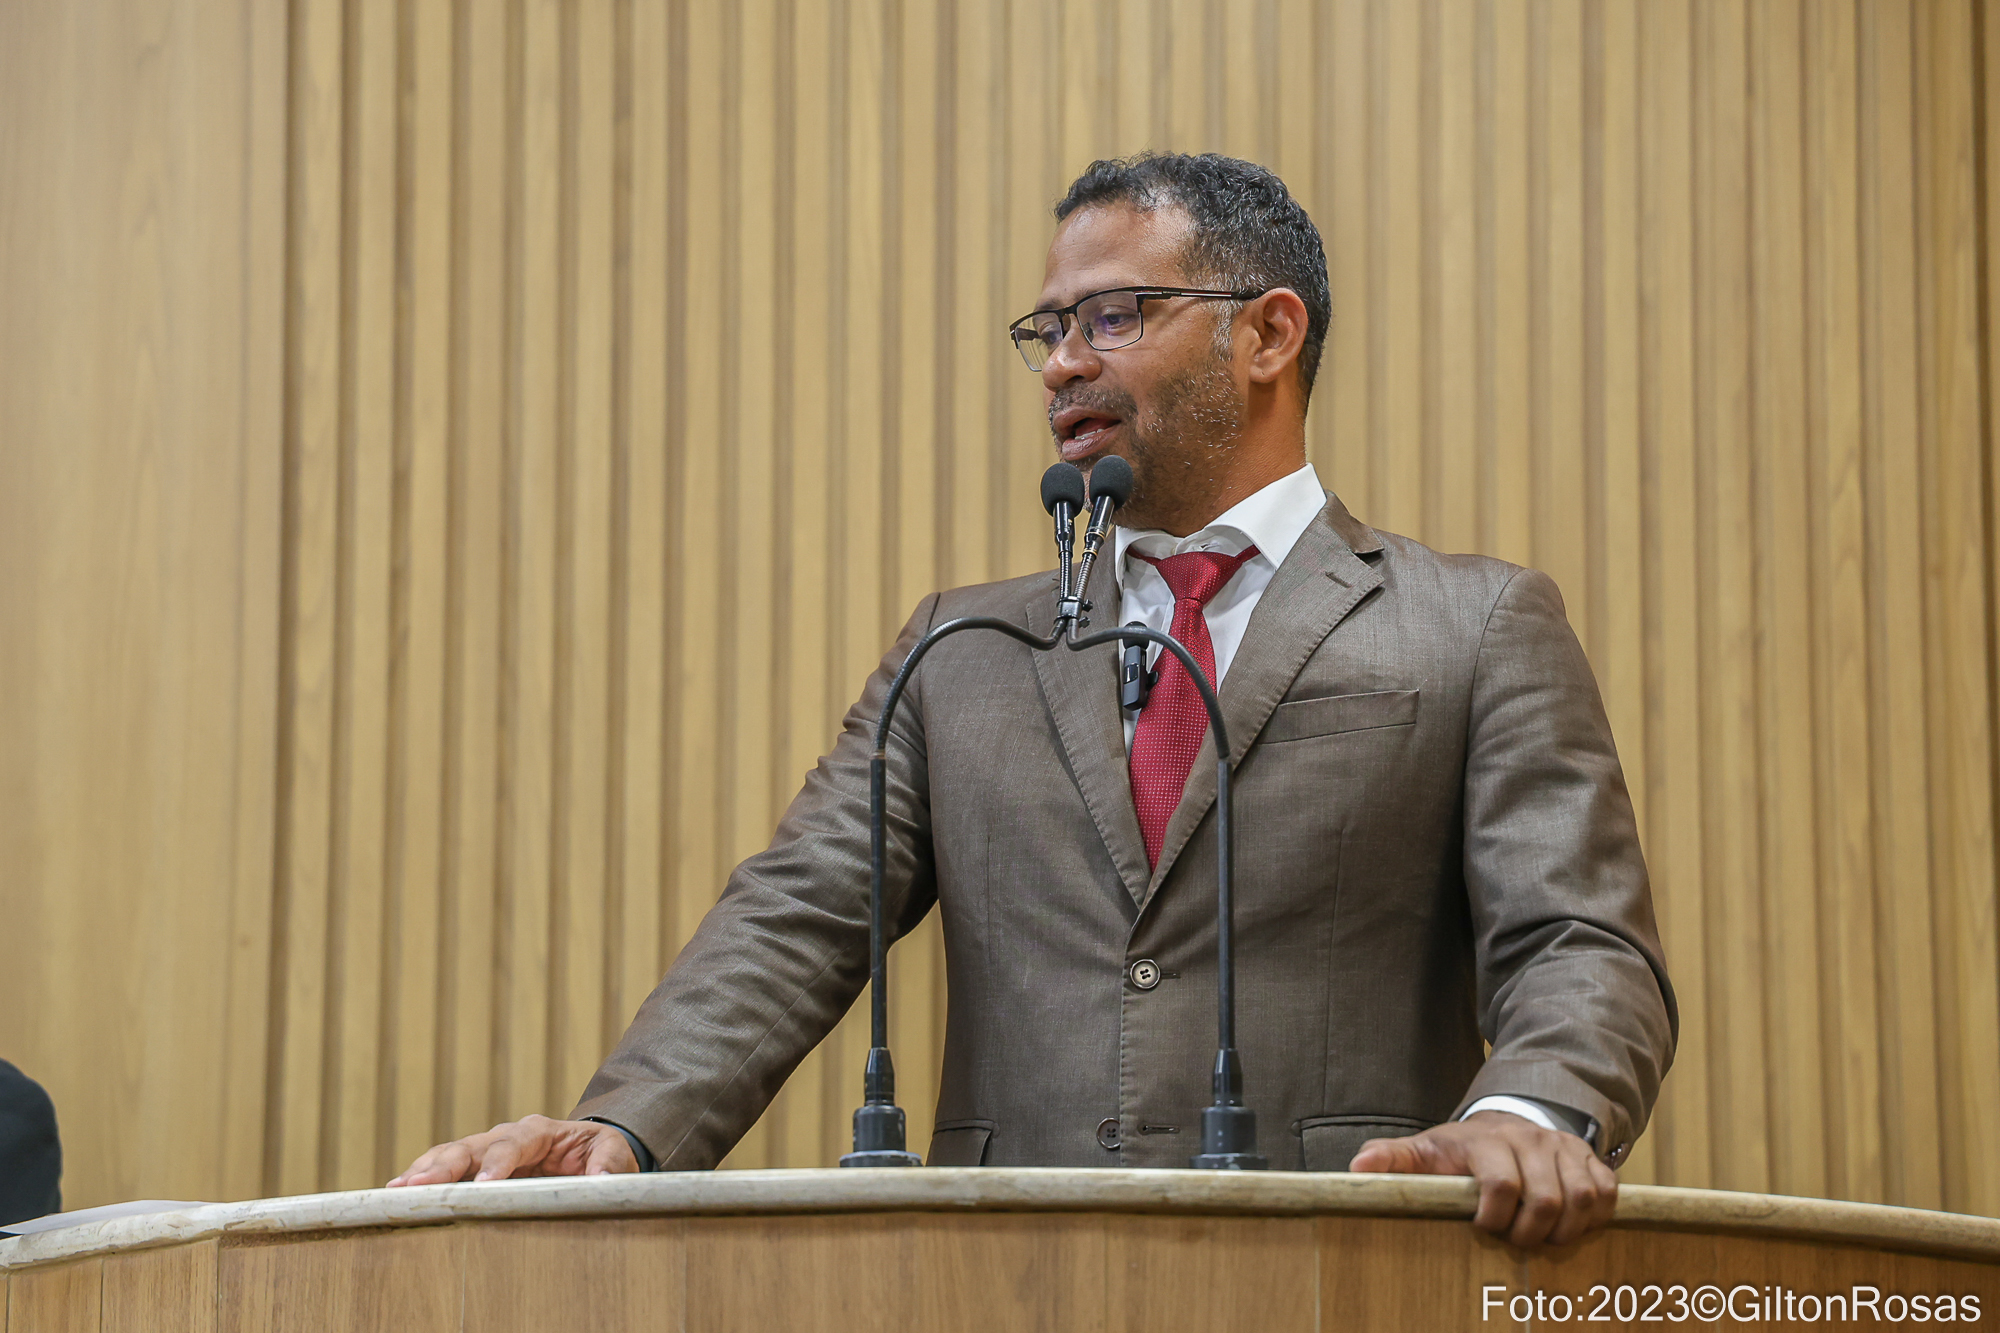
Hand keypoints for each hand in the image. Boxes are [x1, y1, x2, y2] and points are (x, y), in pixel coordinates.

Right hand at [387, 1114, 637, 1185]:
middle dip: (446, 1165)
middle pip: (472, 1146)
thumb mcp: (615, 1154)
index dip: (498, 1162)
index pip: (515, 1143)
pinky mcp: (477, 1167)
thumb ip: (609, 1164)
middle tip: (419, 1185)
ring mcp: (488, 1149)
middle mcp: (509, 1135)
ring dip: (425, 1170)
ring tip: (397, 1189)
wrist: (591, 1155)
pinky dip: (423, 1178)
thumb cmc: (602, 1154)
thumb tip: (600, 1179)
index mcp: (541, 1131)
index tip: (484, 1184)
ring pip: (452, 1154)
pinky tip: (399, 1192)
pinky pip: (447, 1169)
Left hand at [1348, 1109, 1617, 1247]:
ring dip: (1565, 1230)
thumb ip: (1393, 1160)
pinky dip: (1595, 1218)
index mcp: (1488, 1141)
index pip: (1502, 1184)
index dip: (1495, 1219)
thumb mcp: (1425, 1151)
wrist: (1504, 1122)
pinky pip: (1608, 1192)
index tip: (1485, 1229)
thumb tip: (1356, 1171)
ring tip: (1542, 1237)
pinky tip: (1570, 1225)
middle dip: (1531, 1232)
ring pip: (1583, 1198)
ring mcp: (1564, 1148)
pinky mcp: (1589, 1157)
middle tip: (1516, 1241)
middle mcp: (1531, 1140)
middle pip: (1548, 1199)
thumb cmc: (1461, 1150)